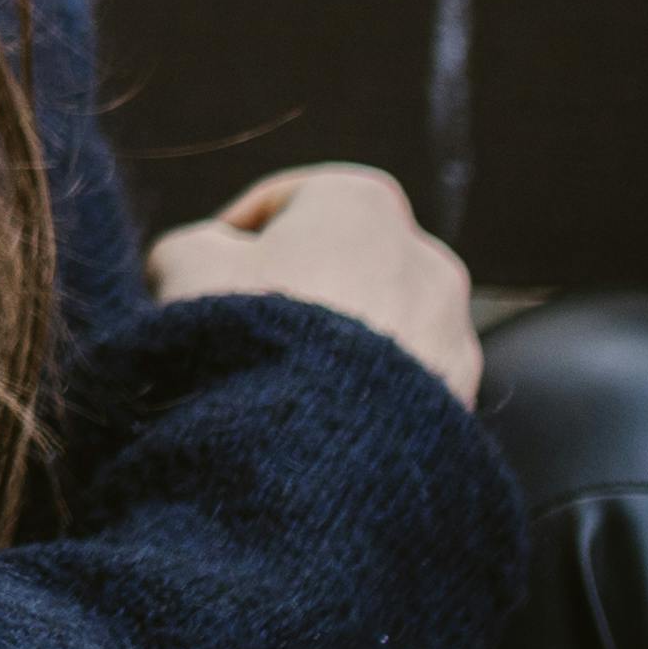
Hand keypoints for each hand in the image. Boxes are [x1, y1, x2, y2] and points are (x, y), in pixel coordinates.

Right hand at [147, 162, 483, 404]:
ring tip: (283, 388)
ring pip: (377, 325)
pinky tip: (323, 421)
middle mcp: (425, 255)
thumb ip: (193, 243)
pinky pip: (403, 384)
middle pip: (339, 264)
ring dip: (337, 346)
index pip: (283, 205)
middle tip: (240, 336)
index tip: (200, 279)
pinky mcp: (462, 397)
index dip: (230, 241)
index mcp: (362, 201)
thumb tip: (204, 257)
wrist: (320, 447)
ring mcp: (452, 330)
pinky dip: (369, 394)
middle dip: (296, 291)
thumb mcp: (184, 263)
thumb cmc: (252, 335)